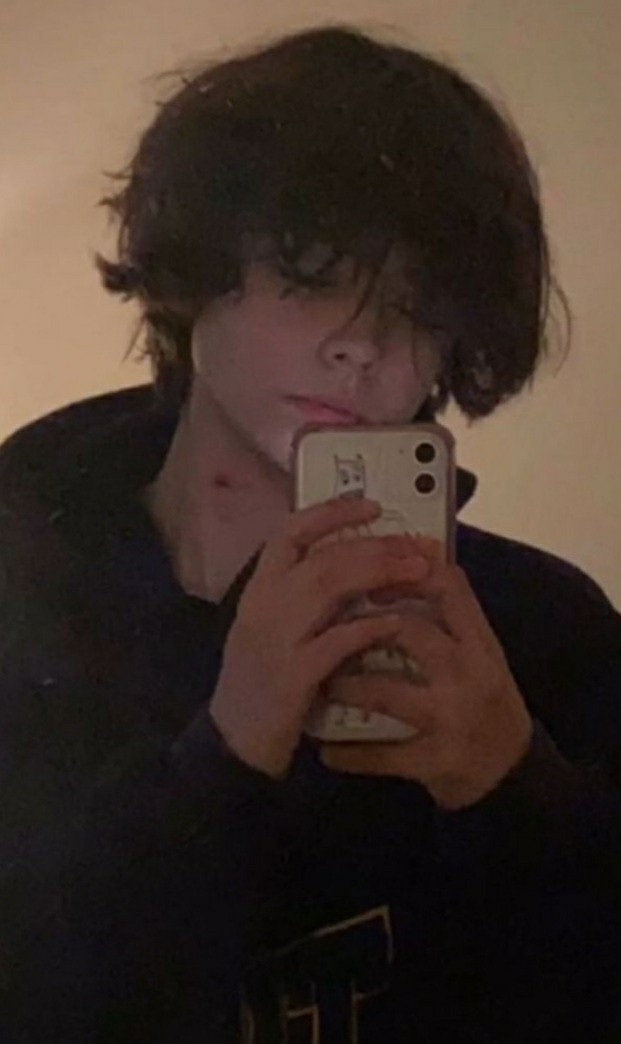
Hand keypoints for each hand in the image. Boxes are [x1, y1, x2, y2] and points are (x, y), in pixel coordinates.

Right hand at [209, 497, 427, 778]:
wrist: (234, 742)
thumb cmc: (260, 683)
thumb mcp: (269, 629)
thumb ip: (299, 597)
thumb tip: (351, 565)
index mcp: (258, 589)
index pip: (290, 532)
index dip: (331, 513)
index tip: (372, 506)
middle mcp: (263, 604)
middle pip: (323, 556)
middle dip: (376, 545)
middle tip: (417, 546)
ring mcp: (276, 638)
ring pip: (329, 585)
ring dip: (379, 573)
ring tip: (418, 571)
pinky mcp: (292, 675)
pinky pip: (336, 640)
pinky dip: (368, 627)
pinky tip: (395, 622)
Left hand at [319, 536, 533, 809]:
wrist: (511, 770)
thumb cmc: (485, 698)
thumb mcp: (480, 652)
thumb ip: (446, 617)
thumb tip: (394, 567)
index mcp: (480, 641)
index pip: (447, 586)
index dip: (402, 573)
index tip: (368, 578)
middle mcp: (469, 672)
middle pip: (409, 630)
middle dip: (360, 627)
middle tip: (326, 628)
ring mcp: (451, 718)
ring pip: (385, 691)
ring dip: (344, 685)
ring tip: (321, 682)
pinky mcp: (435, 761)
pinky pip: (381, 754)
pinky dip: (347, 753)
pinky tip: (325, 749)